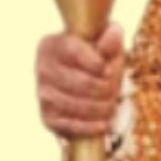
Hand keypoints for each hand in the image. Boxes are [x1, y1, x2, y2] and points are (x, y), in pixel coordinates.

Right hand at [36, 22, 124, 138]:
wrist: (83, 74)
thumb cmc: (96, 53)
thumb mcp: (106, 40)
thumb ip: (111, 37)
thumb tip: (114, 34)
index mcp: (53, 45)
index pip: (75, 52)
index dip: (96, 63)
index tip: (109, 68)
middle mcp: (43, 69)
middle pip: (80, 83)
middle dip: (104, 89)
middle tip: (116, 90)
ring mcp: (43, 94)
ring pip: (76, 105)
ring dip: (99, 108)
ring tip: (112, 105)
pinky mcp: (47, 116)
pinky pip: (69, 125)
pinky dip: (88, 126)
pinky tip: (103, 123)